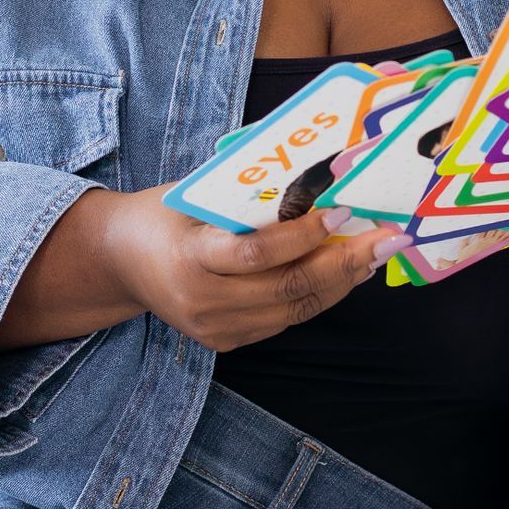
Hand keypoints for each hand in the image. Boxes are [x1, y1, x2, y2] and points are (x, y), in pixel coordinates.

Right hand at [102, 190, 404, 351]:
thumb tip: (321, 167)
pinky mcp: (227, 341)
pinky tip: (346, 272)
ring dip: (342, 280)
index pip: (258, 253)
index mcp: (190, 257)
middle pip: (288, 288)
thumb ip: (251, 190)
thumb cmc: (166, 214)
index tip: (344, 209)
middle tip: (387, 237)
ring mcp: (215, 328)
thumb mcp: (198, 193)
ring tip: (376, 253)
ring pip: (295, 309)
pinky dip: (320, 295)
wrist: (121, 261)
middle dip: (345, 261)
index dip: (306, 235)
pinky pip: (286, 320)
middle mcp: (203, 301)